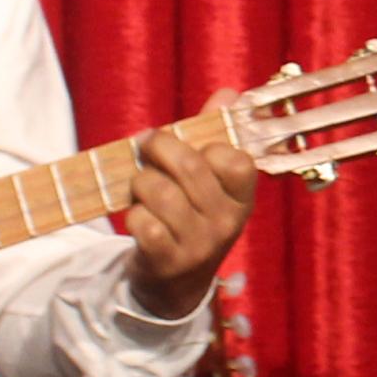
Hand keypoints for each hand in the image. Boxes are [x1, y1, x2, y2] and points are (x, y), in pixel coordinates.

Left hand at [127, 113, 260, 319]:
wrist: (175, 284)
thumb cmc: (191, 217)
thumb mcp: (211, 182)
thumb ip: (215, 135)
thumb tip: (229, 93)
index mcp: (242, 199)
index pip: (234, 159)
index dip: (205, 145)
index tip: (188, 146)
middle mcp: (227, 223)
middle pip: (189, 166)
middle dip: (158, 149)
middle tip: (145, 148)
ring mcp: (199, 245)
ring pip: (159, 191)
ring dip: (139, 183)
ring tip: (140, 189)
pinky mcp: (168, 261)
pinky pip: (143, 222)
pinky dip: (133, 214)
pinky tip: (139, 217)